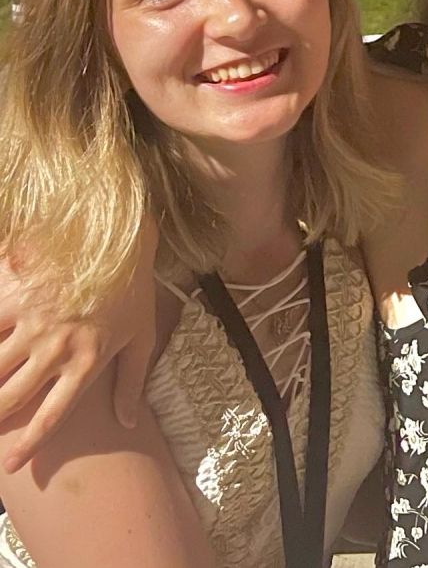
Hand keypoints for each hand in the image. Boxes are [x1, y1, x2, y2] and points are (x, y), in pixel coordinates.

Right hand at [0, 220, 157, 470]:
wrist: (118, 235)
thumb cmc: (133, 286)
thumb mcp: (142, 335)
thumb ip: (132, 382)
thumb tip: (129, 423)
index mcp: (86, 363)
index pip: (53, 417)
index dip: (30, 445)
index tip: (13, 466)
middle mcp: (55, 350)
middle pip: (12, 398)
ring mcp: (33, 324)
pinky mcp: (15, 296)